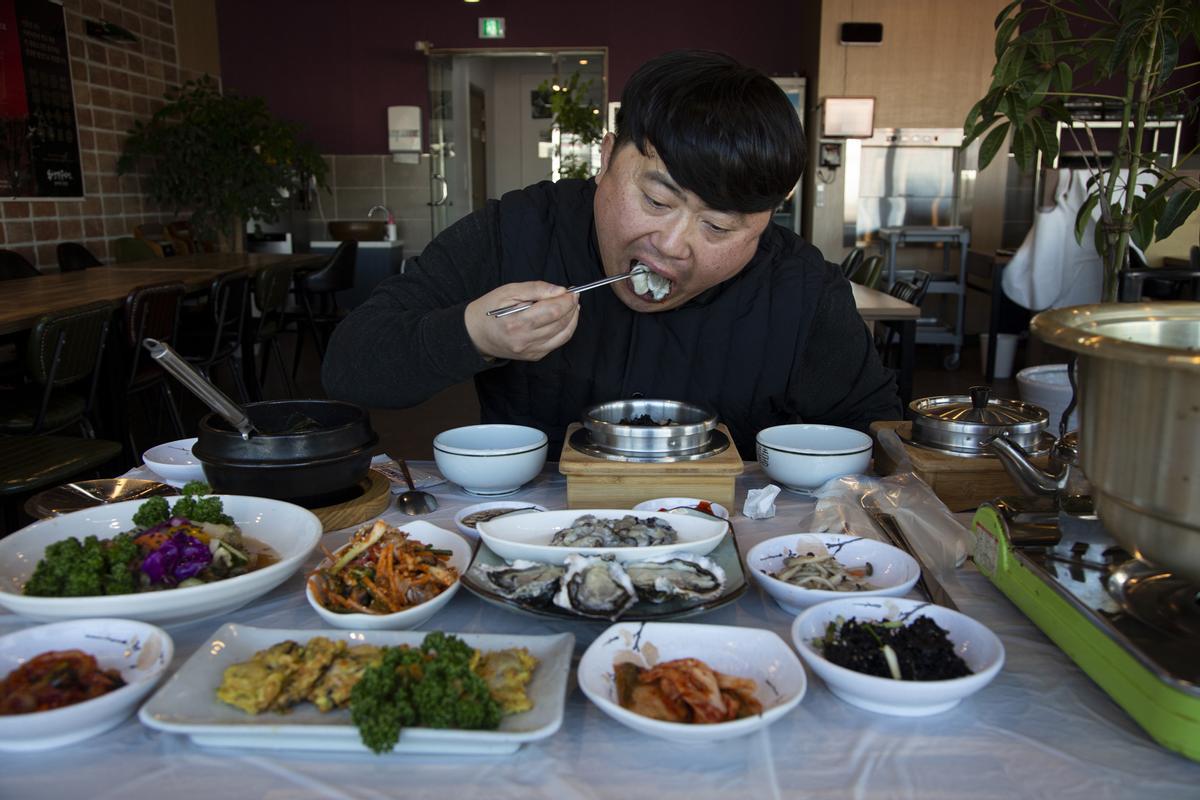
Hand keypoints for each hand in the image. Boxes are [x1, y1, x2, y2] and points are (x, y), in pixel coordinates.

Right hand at [464, 281, 579, 360]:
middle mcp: (524, 340)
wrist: (477, 334)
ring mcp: (530, 351)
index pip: (553, 311)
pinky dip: (565, 329)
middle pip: (560, 323)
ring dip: (572, 318)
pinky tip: (564, 319)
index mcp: (516, 322)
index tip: (571, 291)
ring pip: (563, 334)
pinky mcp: (534, 356)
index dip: (566, 300)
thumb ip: (536, 289)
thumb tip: (560, 291)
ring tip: (572, 306)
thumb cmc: (490, 309)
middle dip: (571, 307)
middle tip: (573, 296)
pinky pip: (557, 343)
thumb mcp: (509, 291)